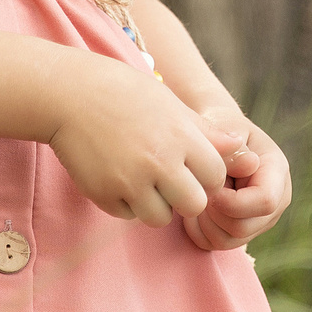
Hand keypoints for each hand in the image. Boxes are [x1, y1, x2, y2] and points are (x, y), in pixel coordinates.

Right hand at [45, 54, 238, 226]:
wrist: (69, 95)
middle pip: (193, 205)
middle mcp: (159, 162)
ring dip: (156, 205)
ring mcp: (130, 181)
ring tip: (143, 178)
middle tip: (170, 179)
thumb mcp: (170, 104)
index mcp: (181, 137)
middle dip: (186, 197)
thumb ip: (206, 132)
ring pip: (160, 218)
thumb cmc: (125, 93)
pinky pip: (127, 215)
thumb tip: (242, 148)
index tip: (191, 165)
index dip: (206, 174)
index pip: (215, 177)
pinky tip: (118, 176)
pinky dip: (126, 203)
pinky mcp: (104, 194)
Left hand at [183, 110, 291, 251]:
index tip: (209, 188)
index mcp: (277, 172)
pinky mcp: (242, 231)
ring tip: (196, 196)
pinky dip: (198, 231)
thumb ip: (233, 146)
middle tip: (198, 190)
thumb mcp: (226, 125)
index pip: (264, 201)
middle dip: (213, 213)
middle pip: (243, 227)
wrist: (217, 140)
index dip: (232, 202)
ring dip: (203, 222)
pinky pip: (216, 245)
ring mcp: (260, 220)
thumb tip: (248, 164)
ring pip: (228, 241)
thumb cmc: (220, 128)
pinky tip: (193, 209)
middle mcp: (276, 201)